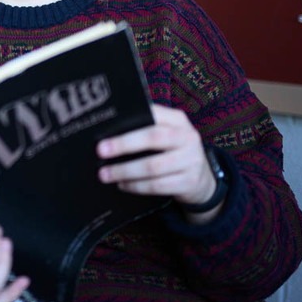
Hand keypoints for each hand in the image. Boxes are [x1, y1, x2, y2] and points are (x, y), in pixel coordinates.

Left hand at [96, 104, 217, 215]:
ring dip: (125, 171)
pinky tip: (122, 184)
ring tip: (105, 174)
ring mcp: (191, 161)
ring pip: (153, 166)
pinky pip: (157, 186)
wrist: (202, 178)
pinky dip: (136, 186)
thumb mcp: (166, 133)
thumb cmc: (172, 151)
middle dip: (123, 144)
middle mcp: (188, 138)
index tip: (106, 128)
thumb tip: (109, 131)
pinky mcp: (188, 182)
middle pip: (153, 138)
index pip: (154, 114)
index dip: (130, 121)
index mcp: (178, 120)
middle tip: (100, 151)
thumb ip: (145, 127)